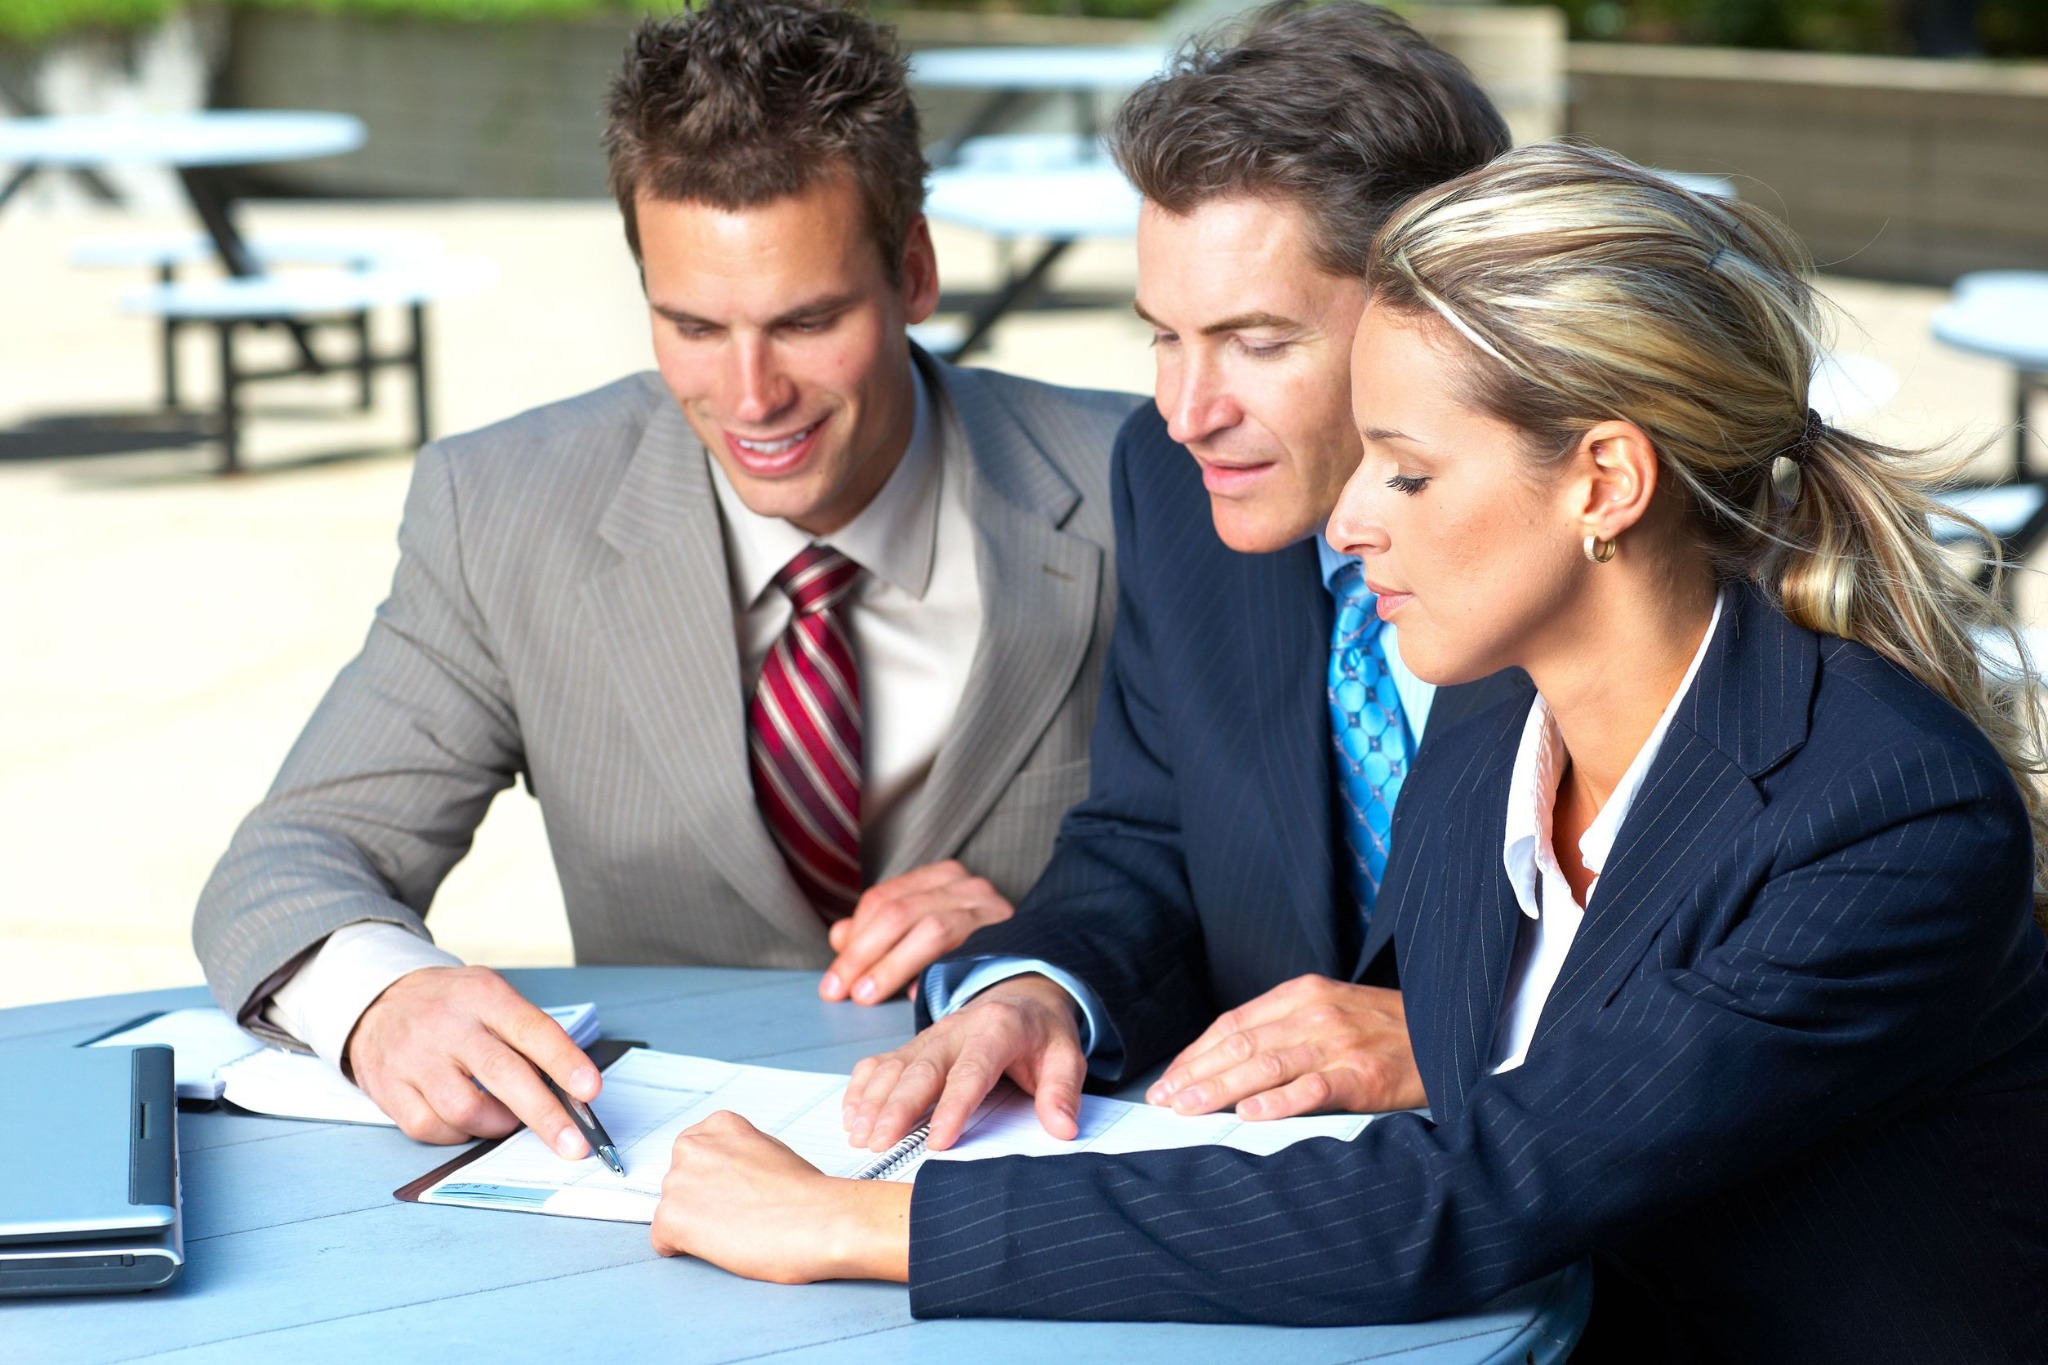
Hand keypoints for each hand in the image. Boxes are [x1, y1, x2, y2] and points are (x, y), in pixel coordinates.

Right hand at [345, 965, 599, 1155]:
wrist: (377, 1000)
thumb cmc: (452, 1007)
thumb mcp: (492, 999)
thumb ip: (528, 1038)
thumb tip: (571, 1093)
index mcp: (483, 996)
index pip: (531, 1029)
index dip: (564, 1061)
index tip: (591, 1090)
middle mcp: (448, 1024)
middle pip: (503, 1073)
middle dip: (544, 1115)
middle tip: (574, 1144)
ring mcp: (414, 1056)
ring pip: (465, 1110)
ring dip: (497, 1125)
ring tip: (506, 1119)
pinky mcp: (388, 1087)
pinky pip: (430, 1128)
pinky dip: (456, 1135)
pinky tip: (465, 1122)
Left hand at [651, 1111, 908, 1283]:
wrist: (820, 1220)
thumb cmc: (807, 1195)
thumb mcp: (771, 1152)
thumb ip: (739, 1156)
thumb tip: (725, 1177)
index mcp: (719, 1125)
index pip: (695, 1156)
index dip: (715, 1182)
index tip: (734, 1195)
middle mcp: (692, 1146)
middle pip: (681, 1183)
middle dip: (702, 1202)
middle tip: (738, 1217)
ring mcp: (678, 1180)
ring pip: (673, 1211)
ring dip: (696, 1226)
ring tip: (736, 1233)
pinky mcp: (672, 1216)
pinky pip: (662, 1241)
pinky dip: (684, 1250)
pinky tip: (719, 1247)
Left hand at [819, 860, 1013, 1004]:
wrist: (1036, 964)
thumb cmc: (969, 953)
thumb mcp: (918, 935)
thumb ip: (878, 935)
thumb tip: (839, 937)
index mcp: (940, 878)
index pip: (885, 899)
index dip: (854, 939)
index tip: (834, 979)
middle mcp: (967, 885)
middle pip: (901, 911)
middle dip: (863, 955)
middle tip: (840, 990)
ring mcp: (990, 907)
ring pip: (930, 929)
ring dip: (890, 966)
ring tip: (866, 995)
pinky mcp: (1008, 935)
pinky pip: (964, 951)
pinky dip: (933, 973)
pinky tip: (913, 996)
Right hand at [841, 974, 1084, 1151]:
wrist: (1021, 998)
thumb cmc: (1041, 1035)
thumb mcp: (1066, 1056)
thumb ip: (1063, 1091)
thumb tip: (1063, 1128)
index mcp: (997, 1029)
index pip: (971, 1071)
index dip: (953, 1107)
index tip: (938, 1143)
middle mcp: (957, 1029)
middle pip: (921, 1069)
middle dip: (897, 1108)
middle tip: (879, 1144)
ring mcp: (930, 1036)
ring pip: (895, 1067)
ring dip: (873, 1101)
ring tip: (860, 1137)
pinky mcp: (914, 1046)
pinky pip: (881, 1062)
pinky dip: (862, 1087)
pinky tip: (851, 1115)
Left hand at [1146, 975, 1424, 1118]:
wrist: (1446, 1034)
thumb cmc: (1381, 1030)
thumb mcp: (1328, 1010)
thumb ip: (1282, 1028)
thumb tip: (1225, 1060)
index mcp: (1302, 994)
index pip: (1233, 1024)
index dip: (1196, 1053)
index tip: (1169, 1079)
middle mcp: (1315, 1014)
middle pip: (1240, 1045)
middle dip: (1196, 1074)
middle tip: (1164, 1100)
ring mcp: (1339, 1044)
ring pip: (1265, 1066)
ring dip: (1219, 1089)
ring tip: (1188, 1109)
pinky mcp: (1363, 1077)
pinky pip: (1312, 1089)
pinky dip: (1278, 1101)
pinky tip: (1249, 1114)